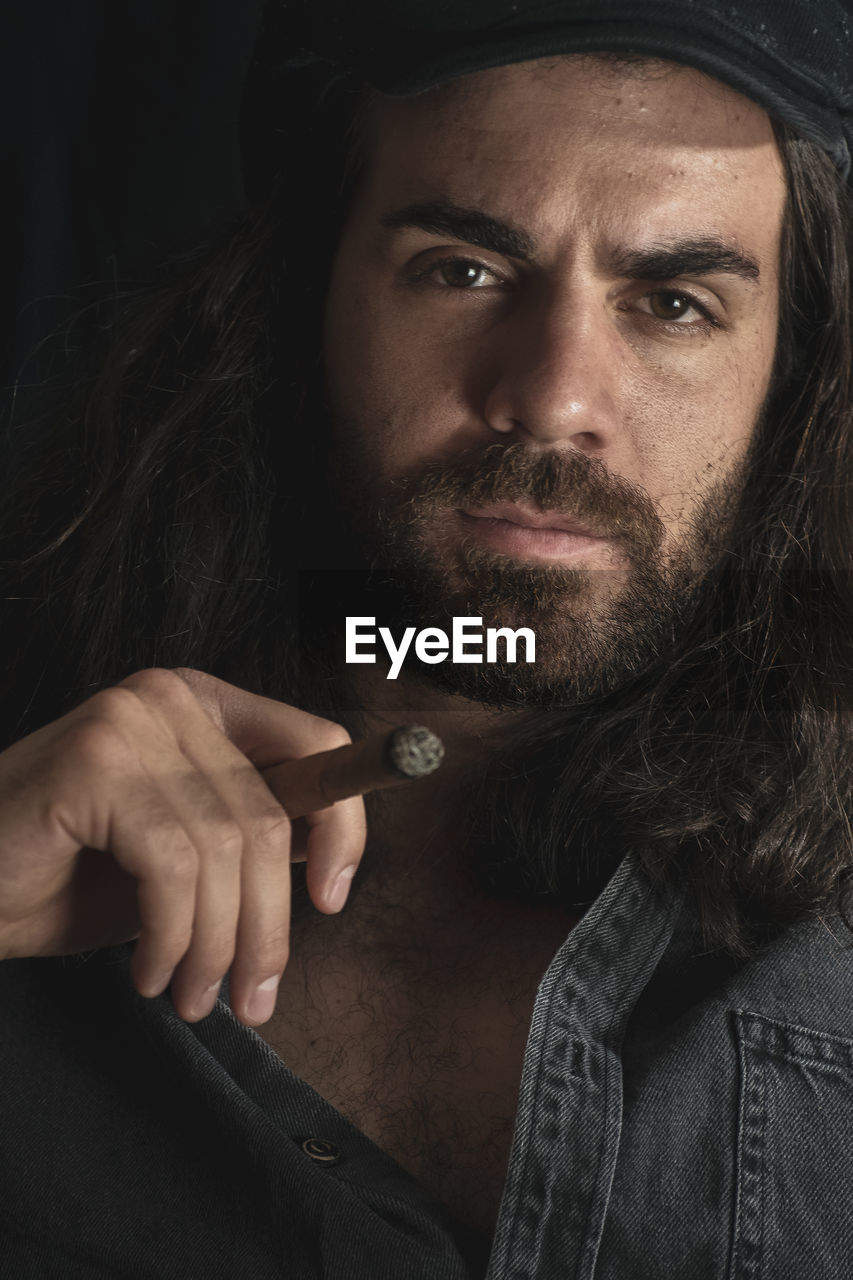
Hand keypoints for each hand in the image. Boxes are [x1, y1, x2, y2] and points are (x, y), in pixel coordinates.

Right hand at [0, 667, 367, 1025]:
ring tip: (192, 993)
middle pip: (273, 814)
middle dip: (269, 925)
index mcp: (204, 707)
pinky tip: (147, 970)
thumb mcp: (182, 857)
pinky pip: (172, 865)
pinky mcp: (95, 764)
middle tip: (253, 996)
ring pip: (226, 848)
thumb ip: (248, 840)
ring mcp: (131, 723)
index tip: (332, 899)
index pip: (318, 744)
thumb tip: (327, 860)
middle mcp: (171, 701)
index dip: (344, 827)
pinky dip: (170, 936)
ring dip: (217, 945)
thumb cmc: (64, 875)